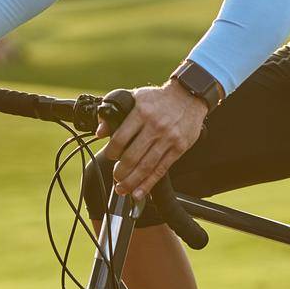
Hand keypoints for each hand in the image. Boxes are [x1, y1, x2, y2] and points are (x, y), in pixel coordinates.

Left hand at [97, 81, 207, 199]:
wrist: (189, 96)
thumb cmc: (160, 98)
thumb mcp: (136, 97)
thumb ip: (117, 112)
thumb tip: (100, 131)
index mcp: (141, 113)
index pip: (120, 138)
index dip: (112, 152)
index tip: (110, 156)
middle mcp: (154, 127)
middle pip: (132, 156)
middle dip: (120, 171)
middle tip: (115, 177)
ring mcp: (168, 139)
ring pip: (146, 166)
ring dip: (132, 181)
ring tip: (122, 189)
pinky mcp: (179, 148)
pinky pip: (161, 169)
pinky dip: (148, 183)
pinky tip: (139, 192)